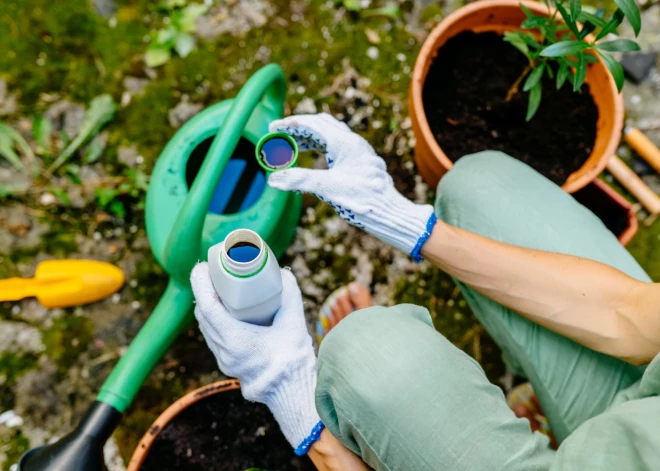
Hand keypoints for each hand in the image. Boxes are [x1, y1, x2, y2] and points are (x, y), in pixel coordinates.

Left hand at [190, 264, 323, 454]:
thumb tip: (283, 274)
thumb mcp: (294, 322)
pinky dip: (214, 319)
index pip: (207, 306)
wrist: (292, 391)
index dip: (201, 283)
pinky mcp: (228, 363)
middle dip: (204, 290)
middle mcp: (223, 350)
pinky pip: (213, 336)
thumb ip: (290, 296)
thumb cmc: (292, 359)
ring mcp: (224, 359)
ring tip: (219, 288)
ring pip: (206, 326)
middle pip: (203, 314)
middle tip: (214, 273)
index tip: (203, 267)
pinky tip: (225, 311)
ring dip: (208, 305)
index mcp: (234, 340)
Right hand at [268, 113, 435, 260]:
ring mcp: (359, 152)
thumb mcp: (327, 188)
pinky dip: (321, 148)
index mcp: (345, 143)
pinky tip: (315, 159)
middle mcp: (354, 142)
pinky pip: (338, 147)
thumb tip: (273, 179)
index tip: (272, 127)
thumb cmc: (363, 199)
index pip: (312, 124)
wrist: (390, 212)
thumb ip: (299, 180)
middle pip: (321, 125)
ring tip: (292, 147)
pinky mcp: (362, 162)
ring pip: (331, 135)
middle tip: (280, 135)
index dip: (289, 124)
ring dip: (309, 138)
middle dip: (298, 128)